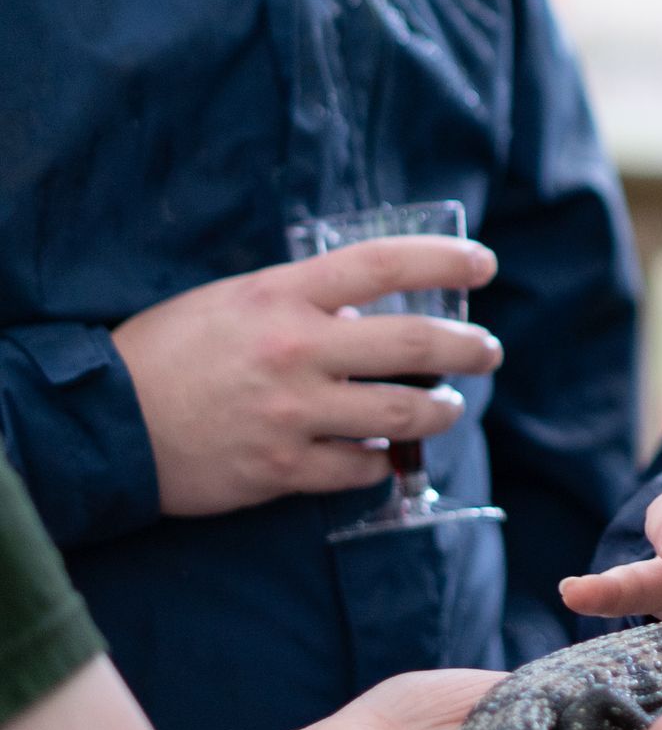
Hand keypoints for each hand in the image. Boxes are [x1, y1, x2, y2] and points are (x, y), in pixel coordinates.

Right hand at [111, 237, 504, 516]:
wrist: (103, 423)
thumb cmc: (167, 353)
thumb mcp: (231, 302)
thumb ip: (300, 303)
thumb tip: (368, 312)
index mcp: (279, 296)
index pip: (382, 264)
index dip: (444, 261)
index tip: (484, 263)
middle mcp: (294, 350)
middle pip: (416, 344)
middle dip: (470, 348)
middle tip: (489, 351)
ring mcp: (293, 413)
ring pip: (405, 414)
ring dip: (441, 411)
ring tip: (449, 407)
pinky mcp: (285, 469)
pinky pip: (363, 469)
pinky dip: (380, 462)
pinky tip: (379, 455)